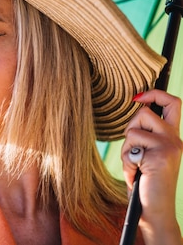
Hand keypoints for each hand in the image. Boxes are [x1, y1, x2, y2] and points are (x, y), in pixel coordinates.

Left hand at [121, 89, 182, 243]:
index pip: (173, 103)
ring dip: (126, 149)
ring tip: (136, 166)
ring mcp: (170, 147)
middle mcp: (175, 139)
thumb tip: (137, 107)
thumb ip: (145, 133)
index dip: (155, 93)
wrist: (153, 209)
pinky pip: (130, 148)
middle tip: (134, 152)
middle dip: (129, 129)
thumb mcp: (147, 152)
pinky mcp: (160, 156)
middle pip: (144, 113)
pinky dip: (127, 162)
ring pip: (133, 130)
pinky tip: (137, 174)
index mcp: (172, 136)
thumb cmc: (145, 181)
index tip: (138, 97)